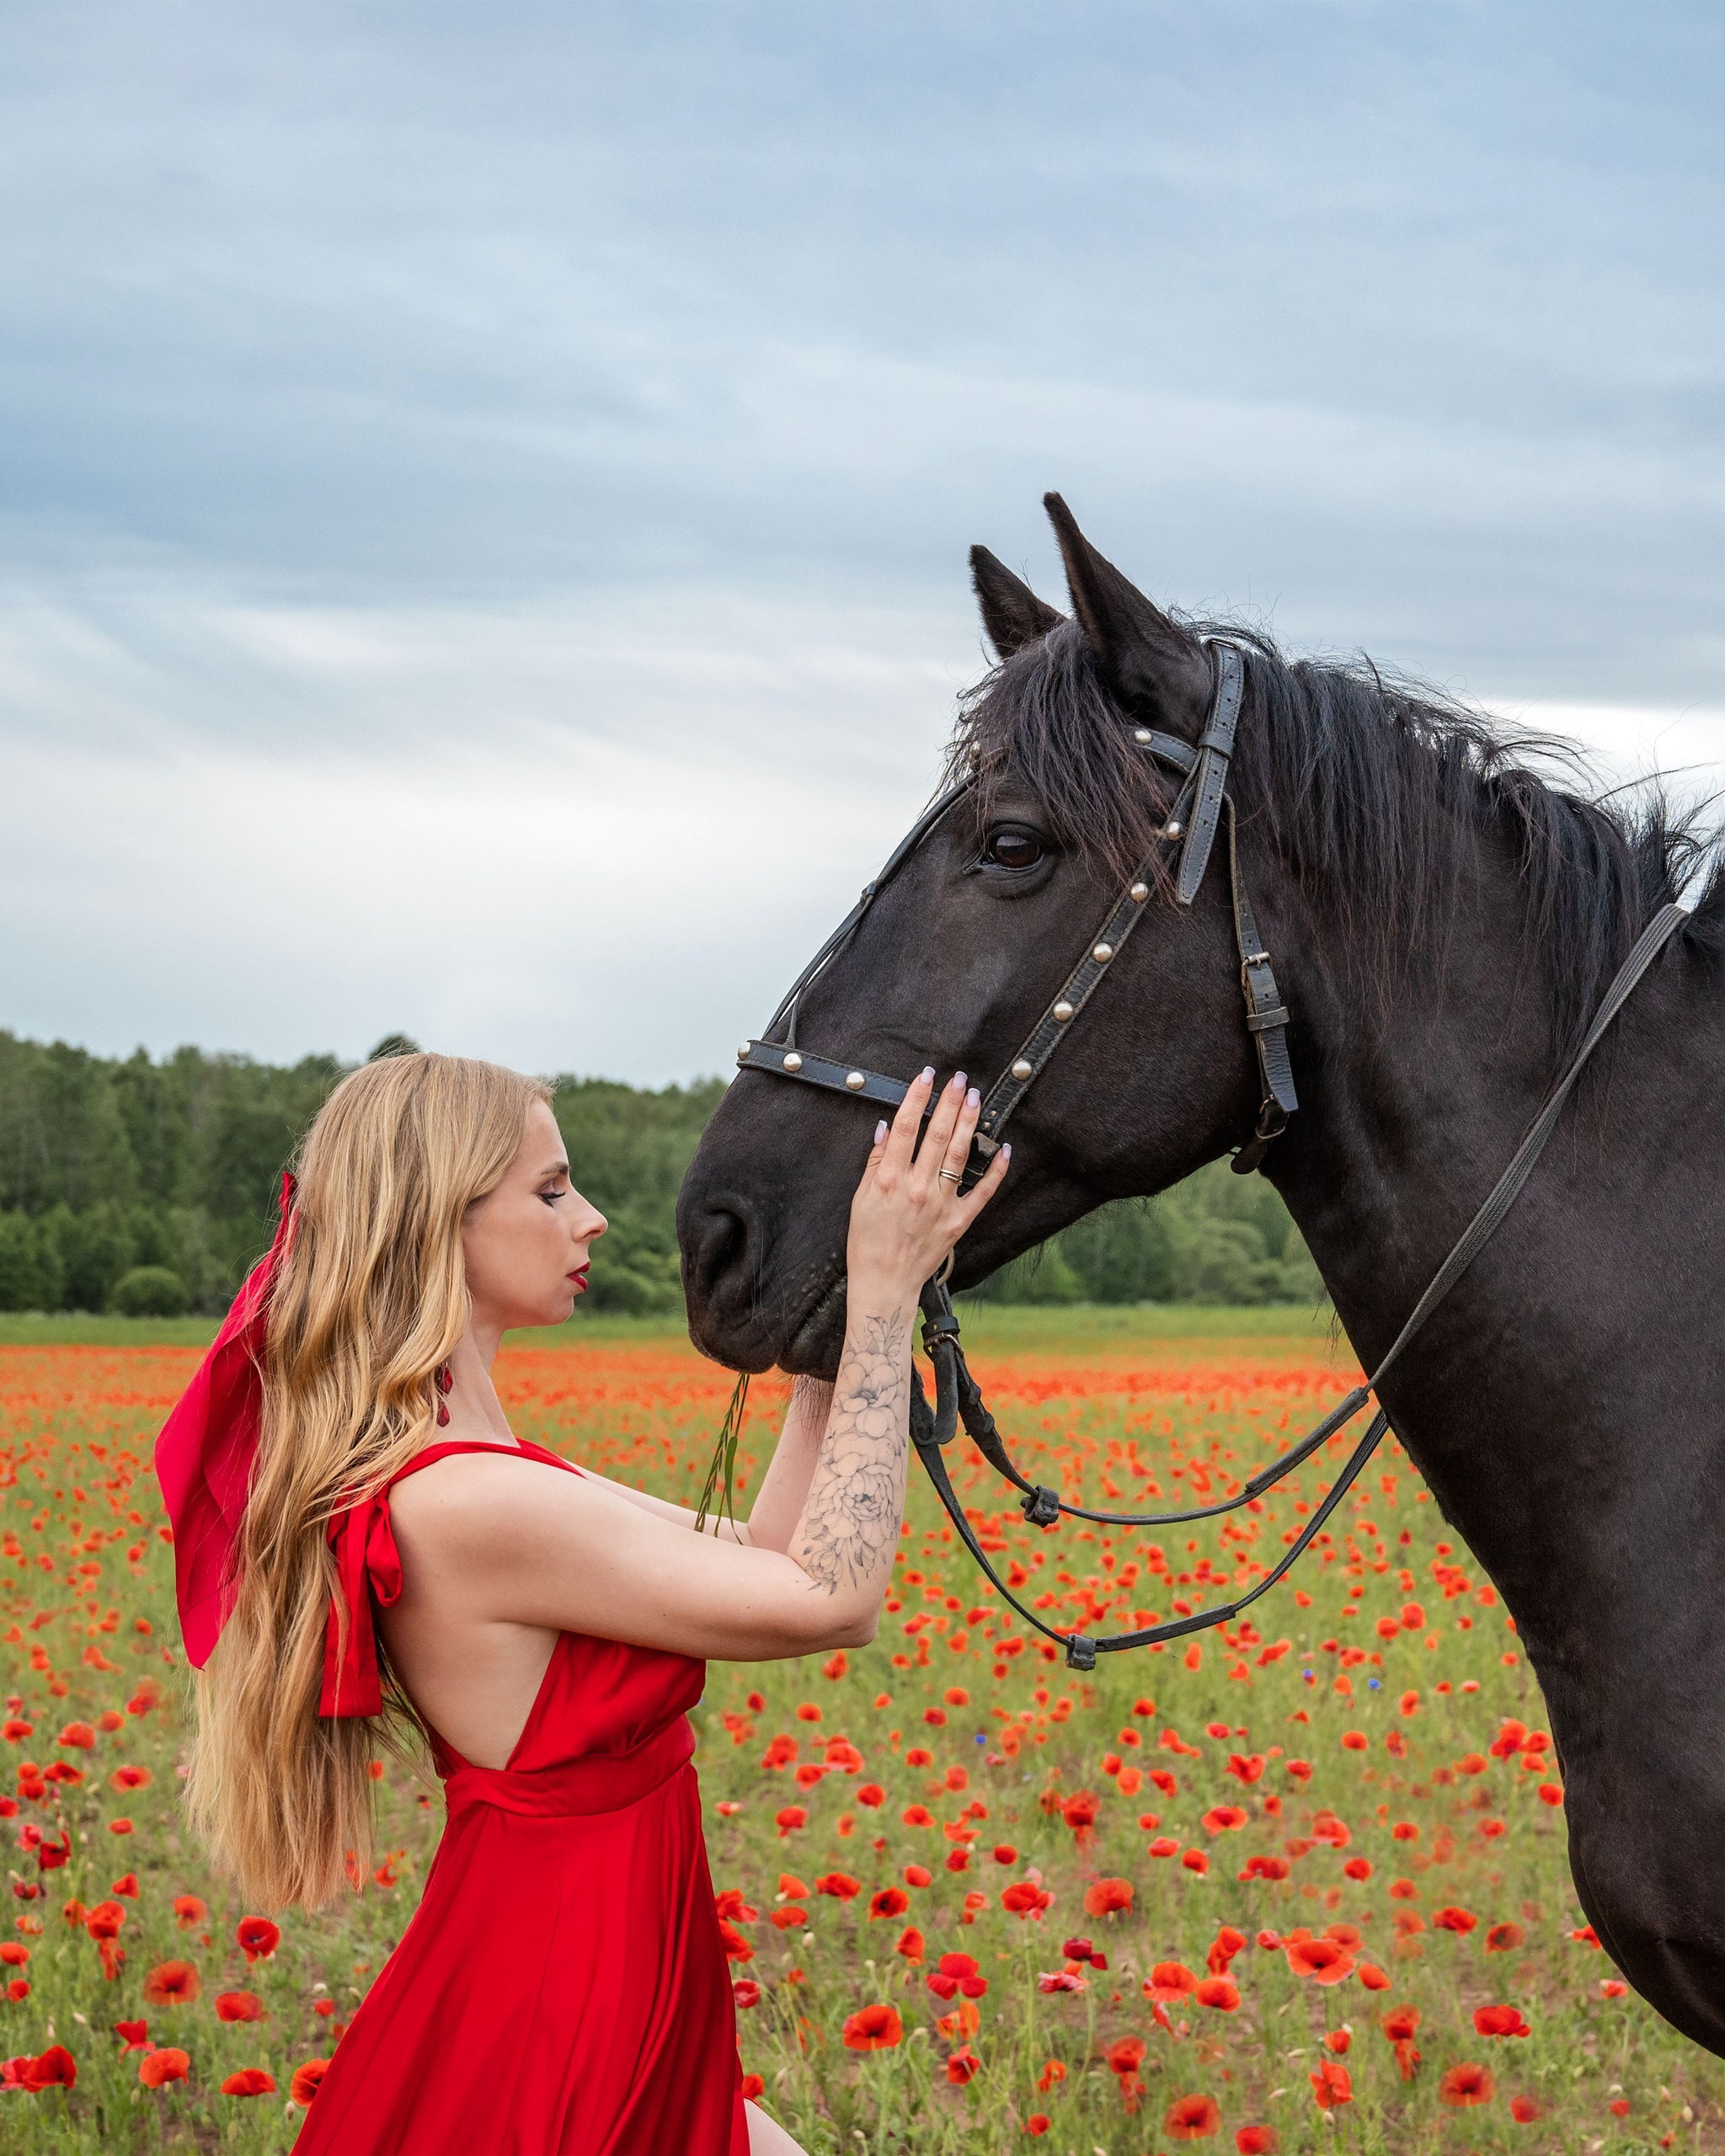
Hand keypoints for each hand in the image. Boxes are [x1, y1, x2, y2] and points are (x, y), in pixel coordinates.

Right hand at [844, 1068, 1008, 1301]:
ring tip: (976, 1099)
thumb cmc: (868, 1243)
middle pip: (938, 1135)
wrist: (885, 1283)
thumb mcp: (860, 1199)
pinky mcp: (958, 1221)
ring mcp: (941, 1204)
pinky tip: (1003, 1148)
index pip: (906, 1128)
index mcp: (890, 1180)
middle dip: (950, 1102)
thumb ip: (875, 1162)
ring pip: (960, 1155)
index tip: (926, 1077)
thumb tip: (886, 1128)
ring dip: (970, 1123)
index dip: (917, 1098)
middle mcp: (918, 1188)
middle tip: (960, 1079)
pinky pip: (982, 1191)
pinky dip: (996, 1170)